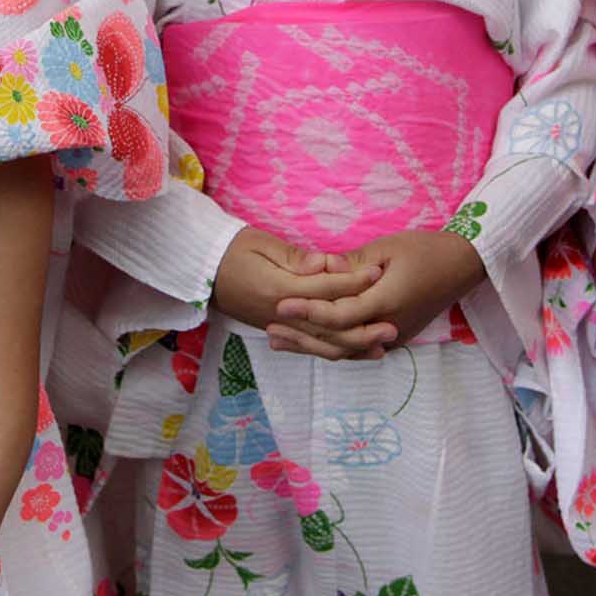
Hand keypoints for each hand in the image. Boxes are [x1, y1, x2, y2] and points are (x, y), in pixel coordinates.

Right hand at [212, 226, 379, 340]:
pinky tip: (356, 352)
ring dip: (354, 347)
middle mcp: (280, 315)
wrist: (202, 271)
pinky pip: (310, 347)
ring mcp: (279, 327)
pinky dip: (334, 351)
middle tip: (393, 324)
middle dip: (363, 327)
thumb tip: (325, 265)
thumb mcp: (262, 243)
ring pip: (322, 344)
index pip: (324, 288)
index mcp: (278, 289)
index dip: (353, 281)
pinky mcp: (279, 331)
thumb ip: (295, 258)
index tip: (379, 272)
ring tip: (383, 344)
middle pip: (328, 326)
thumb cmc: (233, 250)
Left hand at [273, 230, 485, 355]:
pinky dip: (332, 346)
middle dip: (302, 335)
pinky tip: (310, 343)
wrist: (462, 265)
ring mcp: (393, 336)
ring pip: (346, 349)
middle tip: (270, 328)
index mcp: (387, 301)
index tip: (280, 305)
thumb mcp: (387, 248)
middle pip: (338, 340)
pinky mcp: (394, 337)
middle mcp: (389, 326)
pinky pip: (358, 348)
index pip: (340, 315)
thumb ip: (353, 264)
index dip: (308, 312)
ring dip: (312, 346)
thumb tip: (320, 270)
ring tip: (280, 341)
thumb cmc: (425, 250)